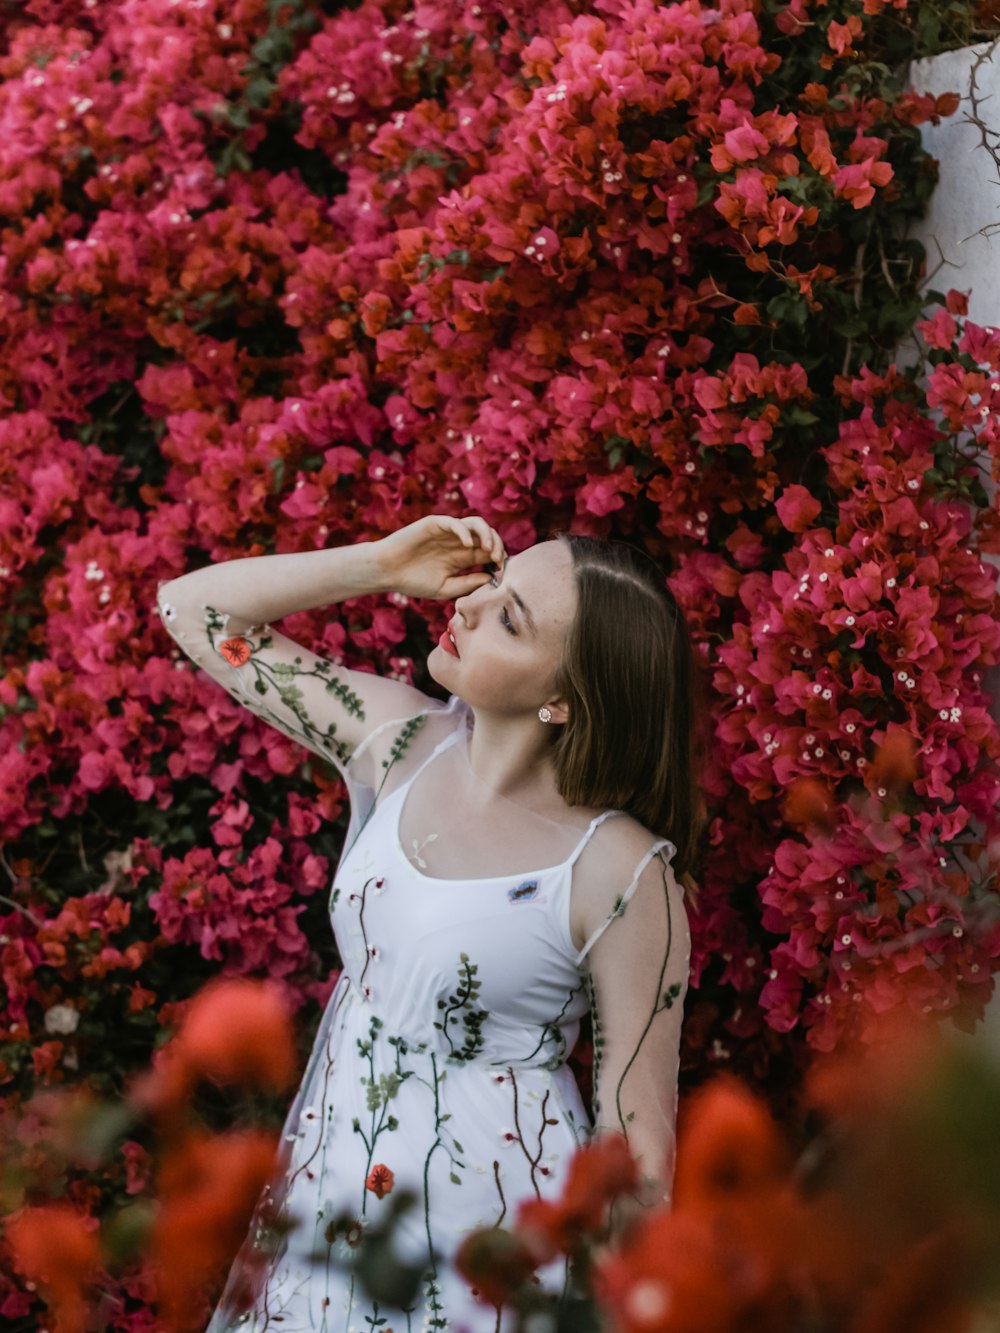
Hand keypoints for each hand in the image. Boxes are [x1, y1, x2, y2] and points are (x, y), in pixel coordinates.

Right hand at [374, 514, 506, 600]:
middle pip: (488, 536)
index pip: (489, 552)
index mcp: (463, 558)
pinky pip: (455, 522)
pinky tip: (466, 544)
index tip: (503, 570)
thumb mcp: (445, 588)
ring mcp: (448, 532)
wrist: (387, 572)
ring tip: (488, 549)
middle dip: (497, 546)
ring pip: (476, 523)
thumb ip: (467, 583)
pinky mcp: (435, 524)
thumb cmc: (413, 581)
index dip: (499, 558)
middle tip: (498, 560)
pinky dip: (464, 531)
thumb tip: (491, 578)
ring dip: (487, 534)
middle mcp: (458, 543)